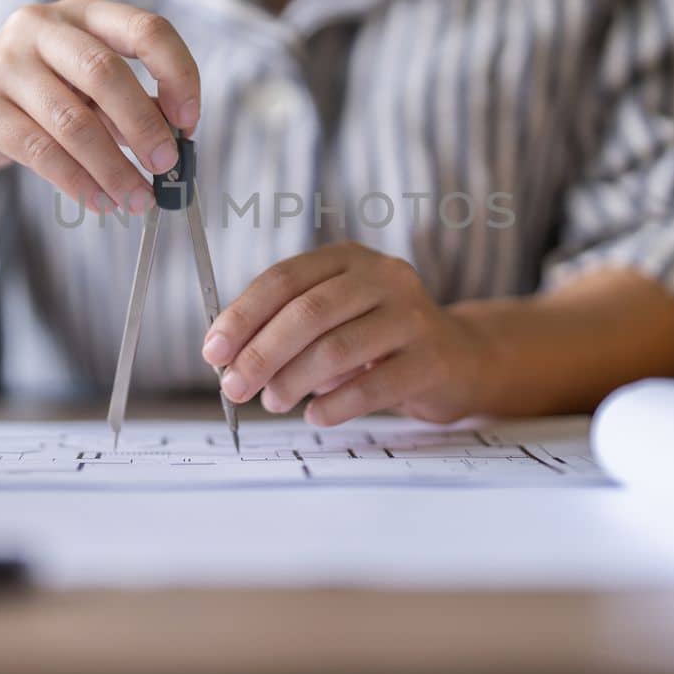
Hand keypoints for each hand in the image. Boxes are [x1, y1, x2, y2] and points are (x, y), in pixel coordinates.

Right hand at [0, 0, 198, 212]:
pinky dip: (78, 182)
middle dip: (144, 125)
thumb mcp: (89, 89)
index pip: (145, 29)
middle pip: (105, 72)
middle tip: (167, 166)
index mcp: (83, 12)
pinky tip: (99, 202)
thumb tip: (179, 142)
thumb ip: (132, 104)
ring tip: (137, 199)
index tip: (190, 120)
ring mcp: (6, 63)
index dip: (177, 73)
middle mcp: (41, 26)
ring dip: (113, 168)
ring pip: (73, 121)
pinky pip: (41, 151)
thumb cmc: (41, 99)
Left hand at [202, 243, 486, 426]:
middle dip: (261, 353)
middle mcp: (384, 277)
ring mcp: (412, 316)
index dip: (243, 315)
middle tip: (234, 387)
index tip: (213, 351)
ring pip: (338, 348)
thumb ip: (286, 327)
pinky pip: (374, 385)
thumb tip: (227, 360)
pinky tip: (315, 415)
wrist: (459, 358)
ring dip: (293, 380)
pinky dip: (336, 405)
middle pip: (309, 312)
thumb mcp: (334, 318)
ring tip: (272, 402)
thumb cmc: (378, 340)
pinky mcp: (432, 359)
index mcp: (348, 258)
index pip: (285, 279)